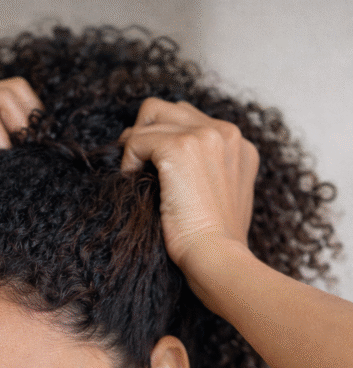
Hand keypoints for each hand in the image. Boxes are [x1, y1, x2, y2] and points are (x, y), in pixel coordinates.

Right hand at [0, 78, 43, 208]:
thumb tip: (39, 139)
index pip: (9, 90)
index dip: (32, 115)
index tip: (38, 146)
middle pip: (11, 88)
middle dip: (30, 120)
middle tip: (33, 151)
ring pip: (2, 99)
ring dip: (18, 130)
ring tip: (17, 157)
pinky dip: (1, 141)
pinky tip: (0, 161)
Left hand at [118, 98, 259, 279]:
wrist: (217, 259)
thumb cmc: (216, 245)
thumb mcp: (222, 201)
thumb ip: (208, 174)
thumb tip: (169, 168)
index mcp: (239, 146)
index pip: (191, 120)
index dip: (164, 139)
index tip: (152, 169)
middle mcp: (226, 133)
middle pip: (170, 109)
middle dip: (146, 132)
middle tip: (135, 165)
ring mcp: (205, 136)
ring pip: (151, 115)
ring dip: (135, 144)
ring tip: (134, 175)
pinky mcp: (180, 147)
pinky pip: (137, 138)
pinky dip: (128, 158)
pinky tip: (132, 182)